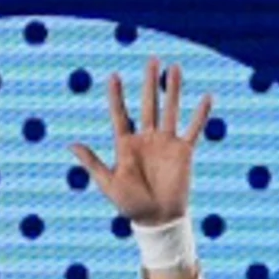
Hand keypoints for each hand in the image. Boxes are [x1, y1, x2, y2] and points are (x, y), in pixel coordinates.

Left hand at [70, 57, 209, 227]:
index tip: (114, 76)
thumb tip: (71, 144)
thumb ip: (92, 162)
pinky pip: (194, 129)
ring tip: (173, 68)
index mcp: (125, 144)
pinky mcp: (184, 151)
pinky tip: (207, 97)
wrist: (156, 219)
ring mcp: (166, 143)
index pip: (120, 114)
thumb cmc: (129, 204)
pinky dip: (200, 114)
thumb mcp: (108, 183)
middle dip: (149, 83)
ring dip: (173, 89)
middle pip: (148, 104)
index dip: (116, 96)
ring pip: (170, 110)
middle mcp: (146, 138)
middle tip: (151, 60)